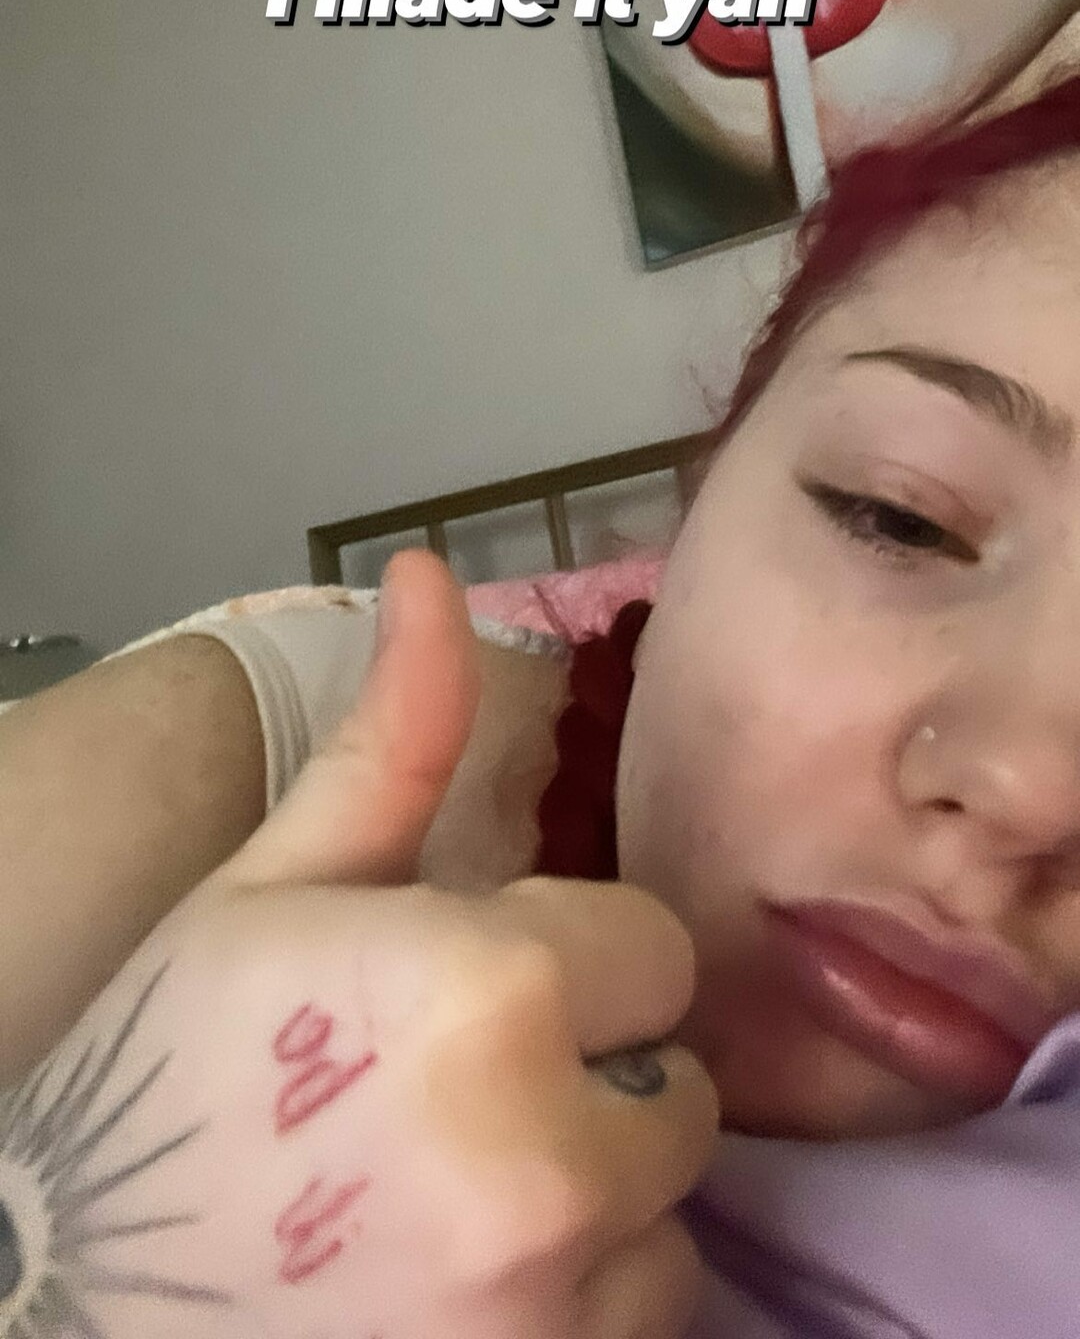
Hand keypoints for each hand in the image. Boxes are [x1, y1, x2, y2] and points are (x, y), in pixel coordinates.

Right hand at [0, 551, 718, 1338]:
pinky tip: (465, 1286)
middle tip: (458, 1095)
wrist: (67, 1310)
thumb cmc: (169, 1077)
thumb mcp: (270, 885)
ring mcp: (554, 1307)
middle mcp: (552, 1154)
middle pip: (678, 1087)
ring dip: (595, 1201)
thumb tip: (430, 570)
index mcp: (492, 988)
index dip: (570, 962)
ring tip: (459, 1196)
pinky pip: (640, 1323)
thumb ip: (393, 738)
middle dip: (591, 1076)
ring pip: (668, 1216)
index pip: (655, 950)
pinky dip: (579, 1307)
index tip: (482, 987)